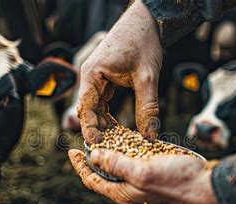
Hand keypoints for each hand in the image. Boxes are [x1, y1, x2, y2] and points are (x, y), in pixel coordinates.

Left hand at [68, 149, 224, 203]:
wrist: (209, 190)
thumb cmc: (179, 183)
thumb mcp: (144, 172)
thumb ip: (117, 165)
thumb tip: (94, 157)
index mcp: (124, 193)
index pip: (93, 181)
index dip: (80, 166)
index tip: (72, 151)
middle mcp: (131, 191)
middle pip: (106, 174)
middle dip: (96, 156)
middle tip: (91, 138)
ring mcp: (145, 185)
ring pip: (123, 168)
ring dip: (114, 151)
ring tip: (109, 134)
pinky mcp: (157, 178)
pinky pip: (138, 165)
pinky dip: (131, 152)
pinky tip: (133, 140)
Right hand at [77, 0, 162, 143]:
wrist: (146, 20)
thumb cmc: (143, 42)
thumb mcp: (147, 78)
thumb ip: (148, 108)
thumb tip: (150, 136)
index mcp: (92, 74)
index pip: (85, 108)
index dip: (90, 129)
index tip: (98, 147)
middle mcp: (89, 76)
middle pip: (88, 110)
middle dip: (98, 130)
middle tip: (108, 151)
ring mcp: (96, 77)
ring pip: (95, 107)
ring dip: (104, 124)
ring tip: (114, 143)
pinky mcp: (104, 78)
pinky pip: (103, 101)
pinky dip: (108, 114)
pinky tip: (117, 127)